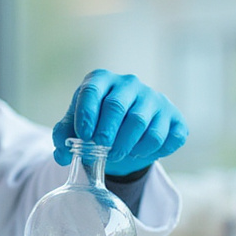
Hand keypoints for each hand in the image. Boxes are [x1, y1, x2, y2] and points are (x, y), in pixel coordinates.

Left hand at [53, 69, 188, 176]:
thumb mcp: (77, 127)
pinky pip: (164, 135)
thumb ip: (64, 137)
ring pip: (140, 122)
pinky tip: (138, 152)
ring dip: (126, 144)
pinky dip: (150, 149)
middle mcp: (129, 84)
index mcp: (102, 80)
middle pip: (117, 106)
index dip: (86, 115)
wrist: (128, 132)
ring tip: (117, 154)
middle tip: (101, 148)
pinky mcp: (173, 116)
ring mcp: (154, 98)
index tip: (83, 136)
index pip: (92, 91)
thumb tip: (61, 155)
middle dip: (106, 131)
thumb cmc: (97, 124)